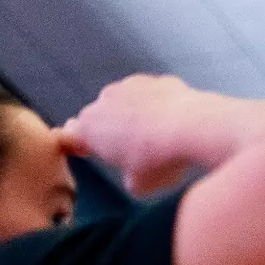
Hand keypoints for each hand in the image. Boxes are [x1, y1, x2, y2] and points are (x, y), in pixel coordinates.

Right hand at [63, 74, 206, 194]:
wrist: (191, 128)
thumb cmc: (160, 161)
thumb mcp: (140, 186)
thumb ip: (129, 179)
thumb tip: (135, 178)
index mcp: (90, 127)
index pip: (73, 134)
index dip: (84, 143)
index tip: (93, 151)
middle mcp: (105, 99)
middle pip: (104, 117)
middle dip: (115, 130)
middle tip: (137, 152)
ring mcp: (131, 85)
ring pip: (129, 102)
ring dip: (139, 116)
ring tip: (161, 139)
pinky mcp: (158, 79)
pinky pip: (155, 96)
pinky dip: (162, 106)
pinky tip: (178, 123)